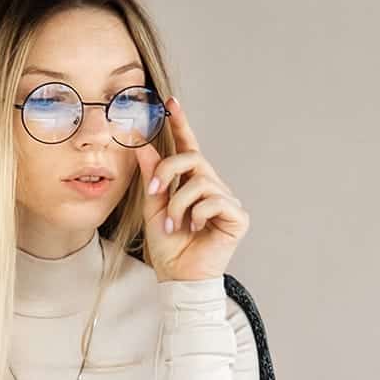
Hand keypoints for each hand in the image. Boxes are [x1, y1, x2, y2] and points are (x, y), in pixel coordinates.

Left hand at [134, 97, 249, 282]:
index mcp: (192, 183)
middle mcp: (212, 187)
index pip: (188, 147)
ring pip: (200, 182)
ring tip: (173, 224)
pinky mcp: (237, 217)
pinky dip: (198, 214)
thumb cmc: (169, 246)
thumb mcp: (153, 207)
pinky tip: (196, 229)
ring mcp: (226, 201)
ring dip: (178, 203)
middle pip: (193, 158)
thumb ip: (151, 176)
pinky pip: (215, 201)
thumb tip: (142, 146)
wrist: (179, 276)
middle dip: (168, 170)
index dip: (181, 124)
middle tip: (154, 190)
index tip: (171, 102)